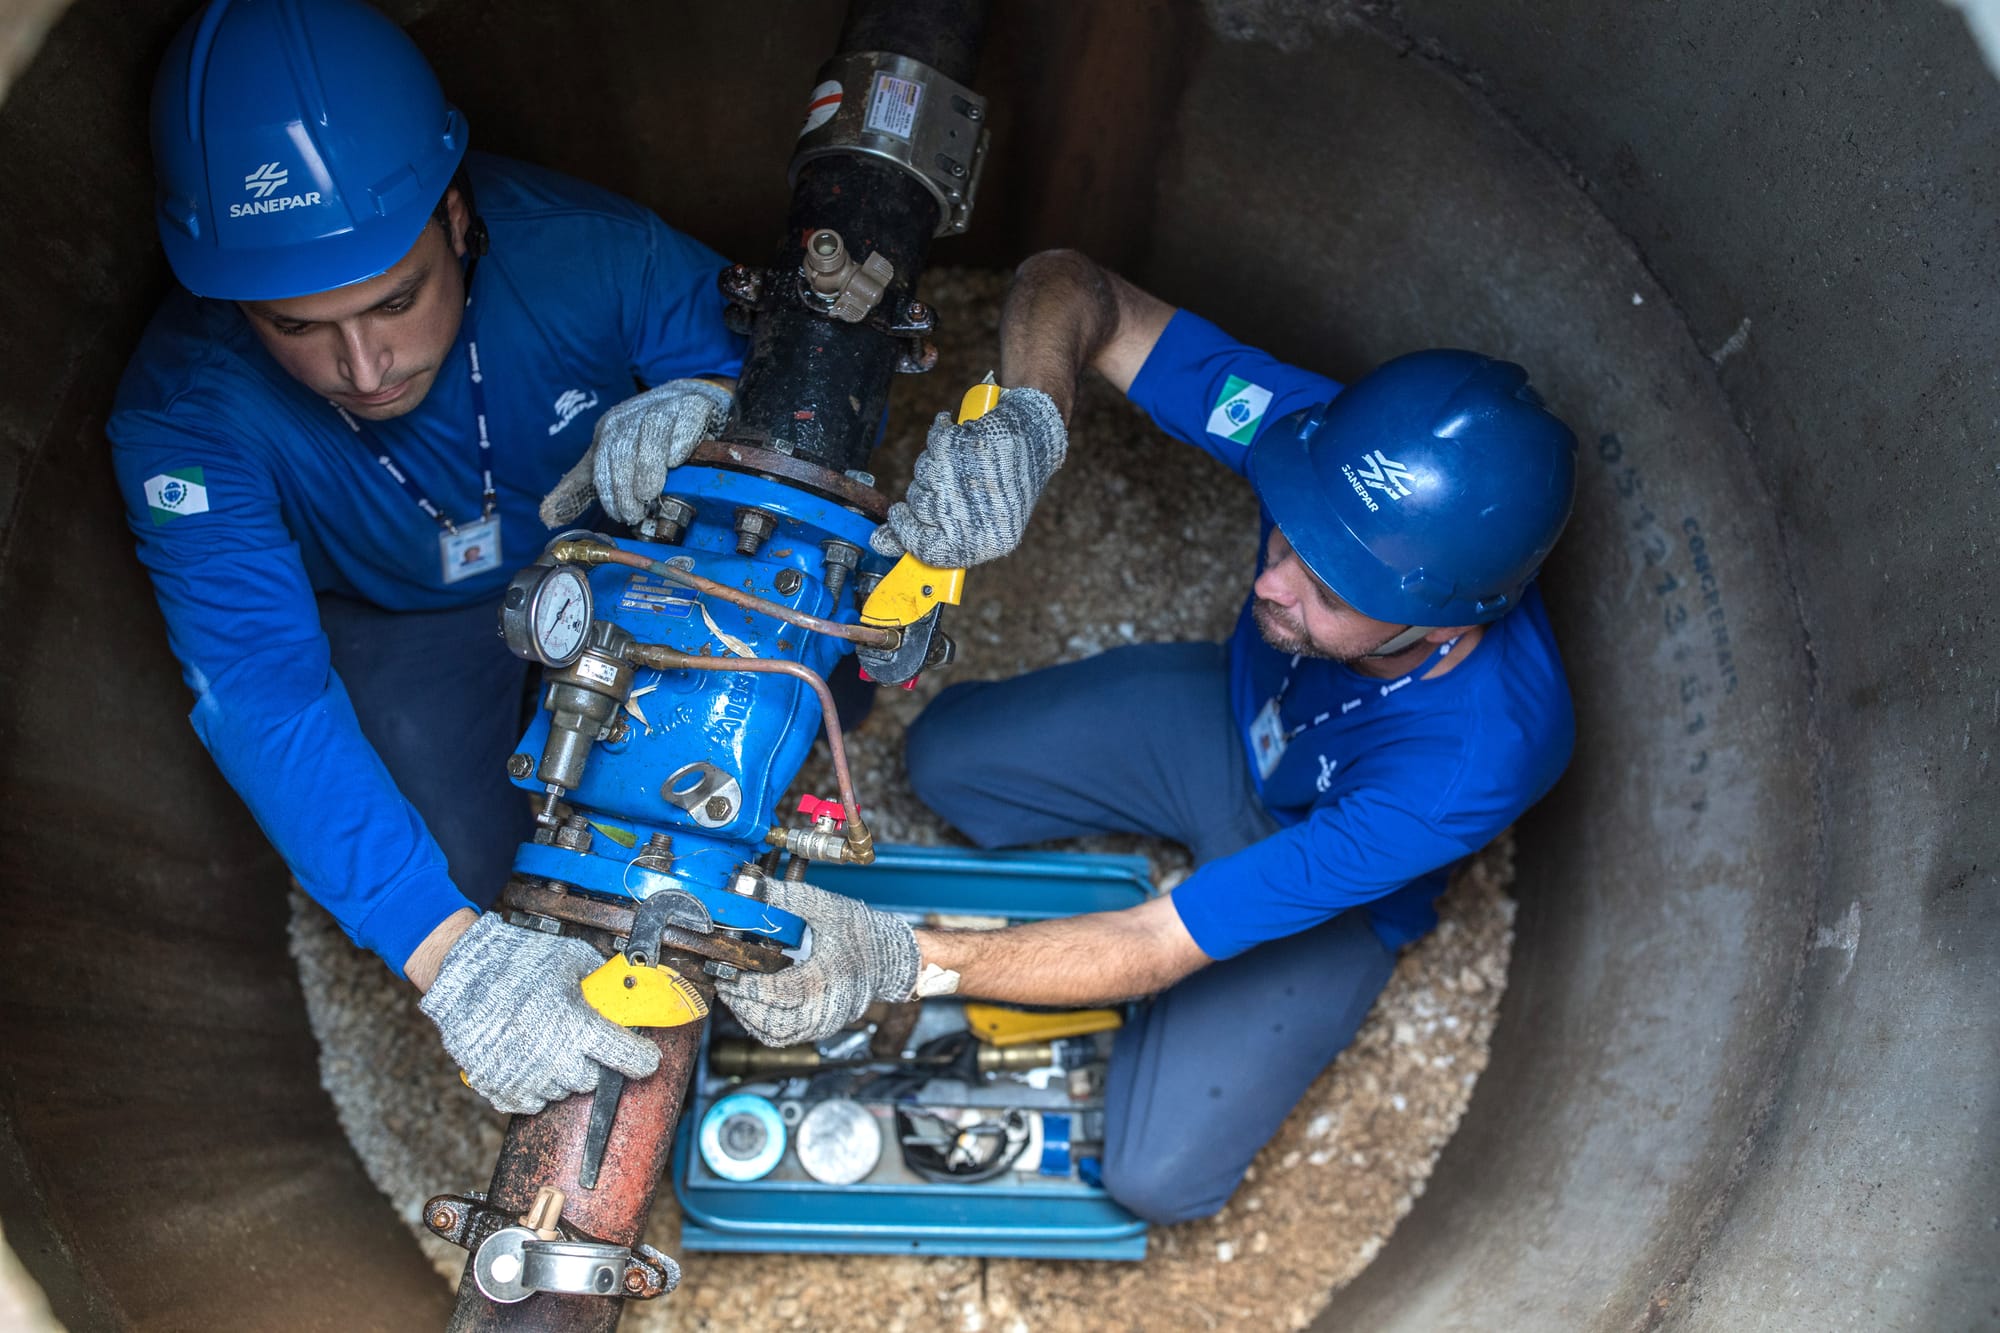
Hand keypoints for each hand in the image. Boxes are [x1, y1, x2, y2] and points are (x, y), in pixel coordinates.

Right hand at [418, 913, 659, 1114]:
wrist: (464, 973)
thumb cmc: (519, 962)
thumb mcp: (572, 958)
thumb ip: (601, 981)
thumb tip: (623, 991)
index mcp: (577, 1026)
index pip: (627, 1057)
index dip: (642, 1059)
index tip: (646, 1059)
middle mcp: (554, 1059)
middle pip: (591, 1080)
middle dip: (592, 1061)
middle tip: (579, 1039)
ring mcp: (524, 1078)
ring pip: (561, 1091)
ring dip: (561, 1072)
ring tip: (546, 1042)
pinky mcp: (498, 1088)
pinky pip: (530, 1102)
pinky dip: (534, 1086)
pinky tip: (528, 1059)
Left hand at [538, 378, 733, 527]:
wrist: (688, 399)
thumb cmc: (647, 436)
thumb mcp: (609, 459)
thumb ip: (581, 487)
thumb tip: (546, 517)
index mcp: (611, 429)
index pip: (602, 461)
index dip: (608, 491)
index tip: (619, 515)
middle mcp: (633, 417)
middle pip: (623, 448)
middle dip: (625, 483)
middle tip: (635, 512)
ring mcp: (664, 408)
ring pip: (652, 432)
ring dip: (648, 464)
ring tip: (649, 493)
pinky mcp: (693, 405)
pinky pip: (686, 420)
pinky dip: (681, 439)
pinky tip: (677, 460)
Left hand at [715, 880, 919, 1047]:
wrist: (892, 959)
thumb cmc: (862, 934)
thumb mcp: (827, 909)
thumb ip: (790, 896)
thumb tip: (754, 886)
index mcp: (823, 981)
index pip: (775, 993)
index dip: (746, 986)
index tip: (726, 973)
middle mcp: (824, 1009)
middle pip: (770, 1022)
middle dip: (741, 1004)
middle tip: (724, 983)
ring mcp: (823, 1024)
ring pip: (775, 1035)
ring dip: (750, 1018)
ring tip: (735, 995)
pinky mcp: (822, 1028)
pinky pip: (785, 1037)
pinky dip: (764, 1026)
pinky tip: (754, 1007)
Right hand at [869, 386, 1065, 565]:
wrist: (1037, 438)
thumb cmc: (1008, 484)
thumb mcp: (979, 522)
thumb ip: (931, 537)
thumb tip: (881, 543)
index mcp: (985, 543)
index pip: (926, 550)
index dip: (906, 533)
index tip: (900, 517)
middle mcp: (976, 516)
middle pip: (919, 509)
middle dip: (925, 492)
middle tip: (950, 483)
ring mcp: (967, 482)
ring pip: (923, 476)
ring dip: (935, 466)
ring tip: (963, 464)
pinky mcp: (964, 449)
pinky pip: (932, 448)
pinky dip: (942, 439)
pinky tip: (962, 441)